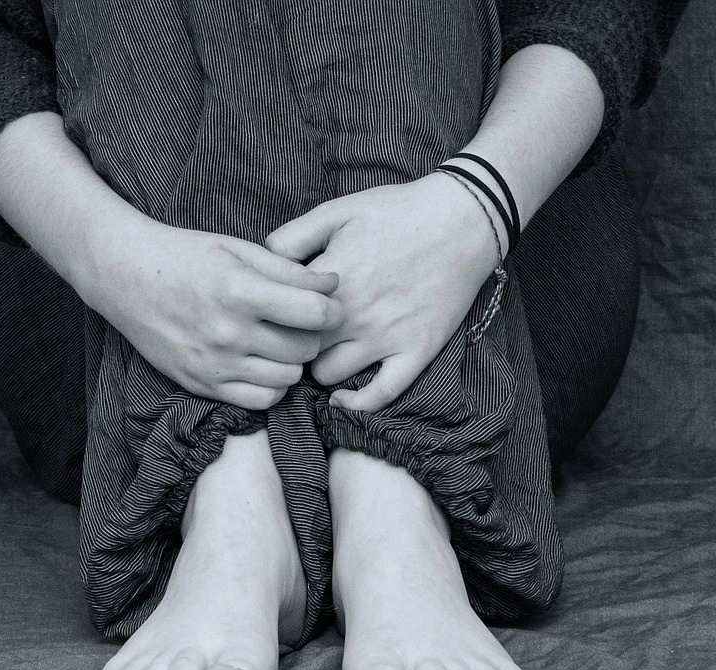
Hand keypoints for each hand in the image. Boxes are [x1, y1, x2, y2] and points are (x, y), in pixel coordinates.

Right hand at [79, 215, 344, 410]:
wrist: (125, 278)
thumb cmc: (183, 256)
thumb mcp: (237, 250)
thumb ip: (288, 270)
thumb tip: (333, 286)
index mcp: (240, 291)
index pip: (314, 313)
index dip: (332, 308)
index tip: (326, 304)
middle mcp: (228, 333)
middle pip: (305, 349)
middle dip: (312, 335)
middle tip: (300, 322)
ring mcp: (214, 364)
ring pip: (287, 379)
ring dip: (292, 362)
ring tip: (279, 342)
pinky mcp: (201, 384)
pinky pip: (260, 401)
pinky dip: (272, 386)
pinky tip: (262, 364)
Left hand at [265, 173, 501, 411]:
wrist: (463, 219)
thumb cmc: (397, 211)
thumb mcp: (336, 211)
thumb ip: (291, 238)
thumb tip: (261, 263)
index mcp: (329, 281)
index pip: (278, 316)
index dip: (270, 317)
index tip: (271, 314)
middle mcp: (353, 314)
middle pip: (297, 348)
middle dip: (289, 344)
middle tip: (291, 336)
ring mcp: (385, 337)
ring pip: (328, 374)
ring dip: (319, 367)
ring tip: (321, 354)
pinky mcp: (416, 351)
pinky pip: (380, 395)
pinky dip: (357, 403)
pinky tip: (342, 398)